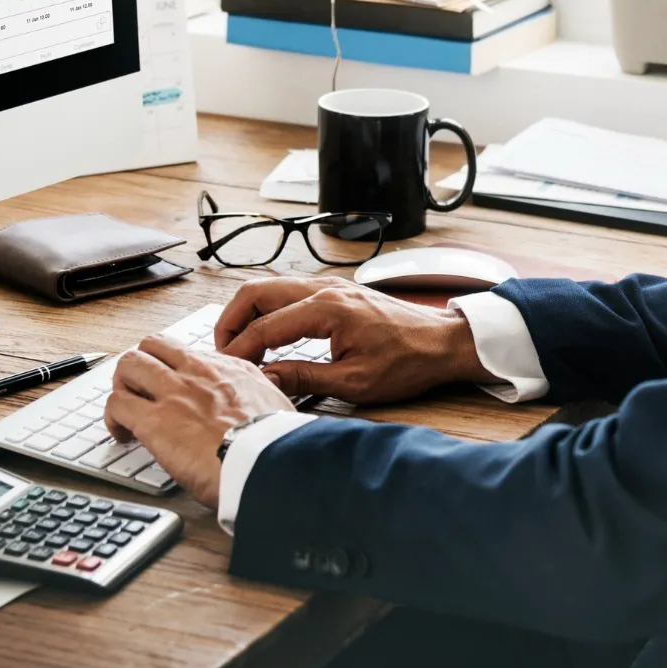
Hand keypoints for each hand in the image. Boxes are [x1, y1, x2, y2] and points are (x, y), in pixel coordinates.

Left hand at [104, 335, 296, 508]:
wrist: (270, 463)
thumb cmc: (276, 445)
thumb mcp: (277, 406)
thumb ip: (260, 398)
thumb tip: (260, 404)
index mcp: (228, 369)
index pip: (186, 352)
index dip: (172, 368)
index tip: (172, 386)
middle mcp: (197, 372)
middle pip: (152, 346)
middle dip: (140, 366)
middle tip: (140, 391)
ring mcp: (173, 392)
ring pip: (128, 365)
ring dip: (122, 387)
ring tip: (125, 411)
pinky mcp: (154, 421)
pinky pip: (116, 404)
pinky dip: (112, 418)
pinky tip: (121, 435)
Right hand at [215, 277, 495, 404]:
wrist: (443, 343)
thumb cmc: (408, 362)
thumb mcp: (355, 383)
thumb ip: (304, 378)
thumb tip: (265, 380)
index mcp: (327, 309)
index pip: (265, 327)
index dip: (239, 350)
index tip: (226, 370)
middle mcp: (324, 288)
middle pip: (255, 292)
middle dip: (231, 321)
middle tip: (223, 353)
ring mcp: (329, 285)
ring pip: (269, 287)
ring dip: (248, 313)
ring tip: (240, 346)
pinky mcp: (335, 291)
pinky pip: (287, 292)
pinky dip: (268, 310)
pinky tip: (268, 336)